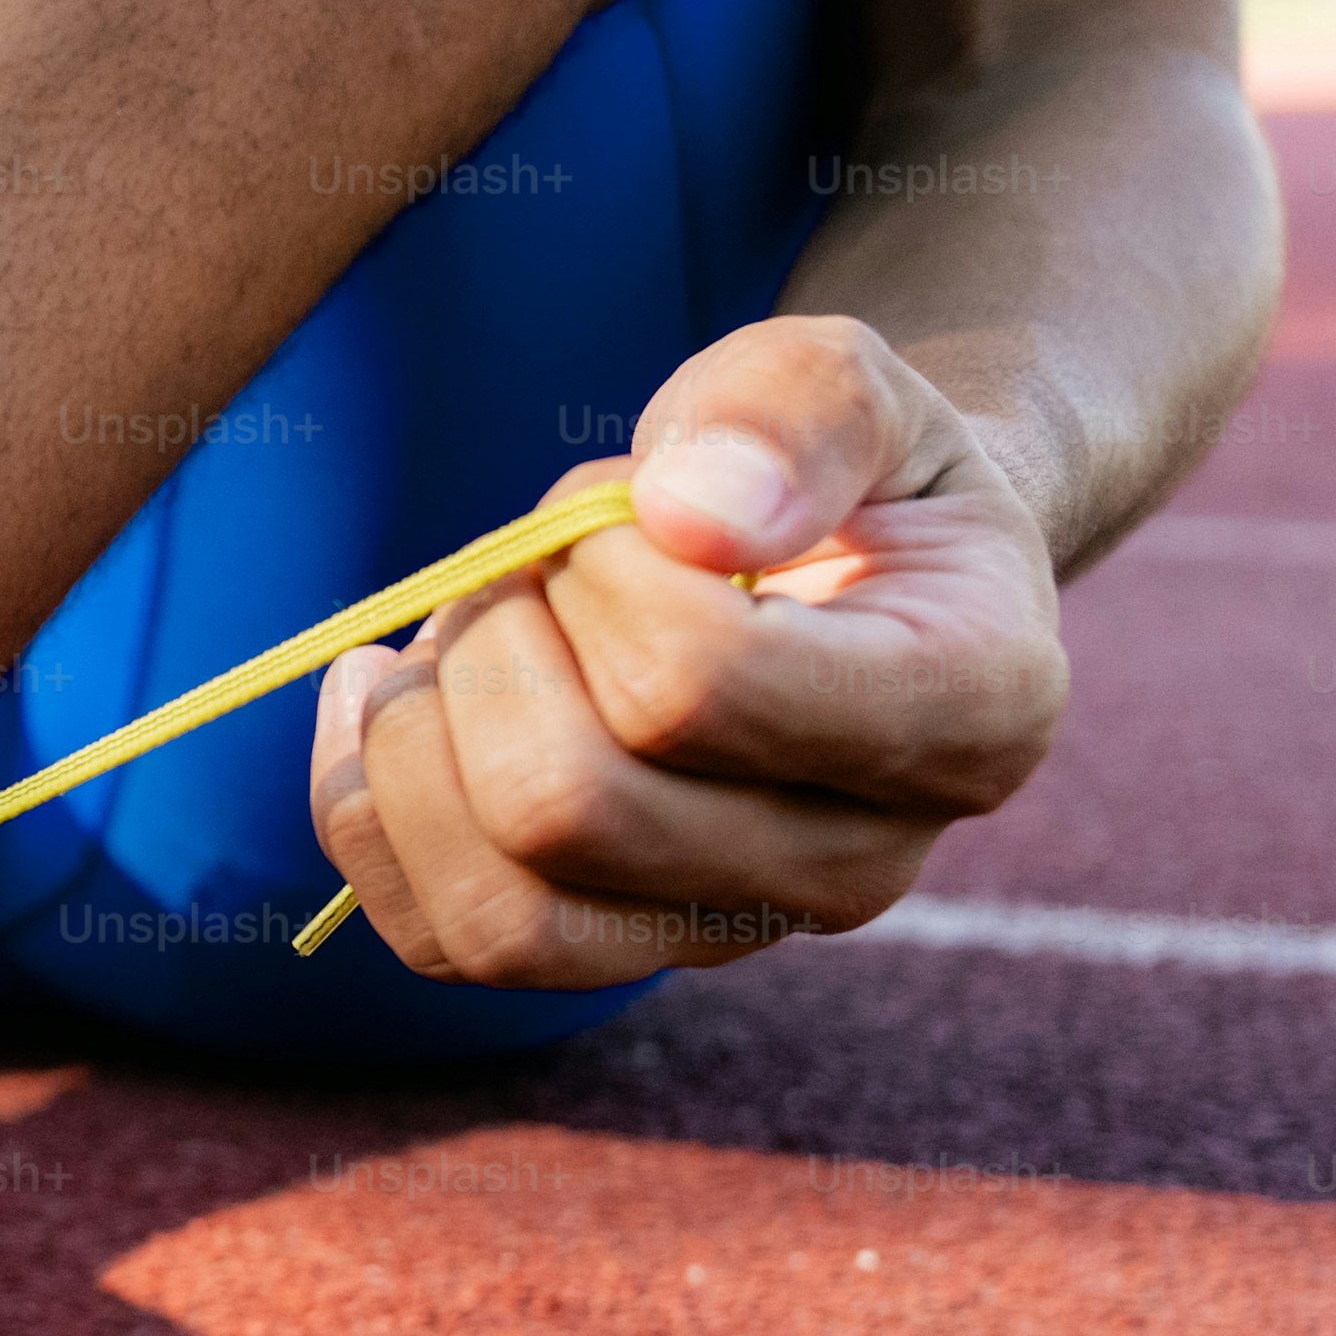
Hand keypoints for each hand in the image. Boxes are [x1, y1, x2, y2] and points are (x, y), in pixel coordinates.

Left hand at [308, 315, 1067, 986]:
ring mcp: (734, 931)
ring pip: (495, 913)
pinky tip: (390, 698)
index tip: (625, 509)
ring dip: (416, 748)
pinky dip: (367, 814)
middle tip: (527, 567)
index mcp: (967, 716)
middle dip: (493, 650)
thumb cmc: (832, 467)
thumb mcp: (843, 380)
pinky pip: (438, 938)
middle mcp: (862, 865)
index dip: (599, 573)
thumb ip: (793, 412)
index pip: (695, 686)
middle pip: (567, 808)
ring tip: (448, 636)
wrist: (836, 568)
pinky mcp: (617, 954)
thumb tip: (691, 515)